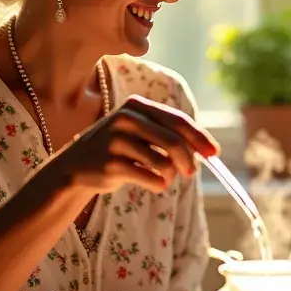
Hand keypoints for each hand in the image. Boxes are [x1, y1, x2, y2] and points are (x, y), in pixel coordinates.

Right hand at [58, 94, 218, 195]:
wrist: (76, 167)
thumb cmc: (118, 149)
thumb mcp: (140, 132)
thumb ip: (169, 134)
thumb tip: (209, 150)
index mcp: (136, 106)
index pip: (177, 120)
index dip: (199, 137)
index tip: (214, 153)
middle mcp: (126, 119)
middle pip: (173, 141)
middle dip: (189, 160)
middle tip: (191, 173)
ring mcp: (116, 141)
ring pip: (163, 163)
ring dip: (172, 176)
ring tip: (166, 179)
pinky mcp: (111, 165)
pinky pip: (150, 178)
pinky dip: (159, 185)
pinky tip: (155, 184)